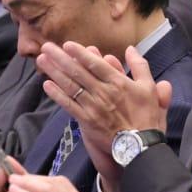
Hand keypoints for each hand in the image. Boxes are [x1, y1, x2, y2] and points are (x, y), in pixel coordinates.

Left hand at [36, 43, 170, 191]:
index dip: (80, 53)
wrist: (140, 146)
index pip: (95, 64)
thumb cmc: (146, 117)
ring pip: (71, 86)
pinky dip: (57, 95)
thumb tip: (131, 49)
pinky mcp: (87, 121)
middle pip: (78, 72)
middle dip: (60, 58)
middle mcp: (103, 92)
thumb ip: (140, 66)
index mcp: (118, 82)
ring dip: (55, 72)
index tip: (67, 44)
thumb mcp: (149, 88)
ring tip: (41, 60)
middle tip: (46, 47)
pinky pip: (69, 105)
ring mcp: (93, 107)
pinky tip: (47, 85)